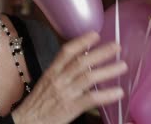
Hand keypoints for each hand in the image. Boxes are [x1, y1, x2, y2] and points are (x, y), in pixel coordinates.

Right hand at [12, 32, 126, 123]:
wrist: (28, 121)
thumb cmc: (38, 104)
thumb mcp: (47, 83)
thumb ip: (62, 74)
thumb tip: (81, 65)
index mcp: (52, 72)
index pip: (66, 51)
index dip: (81, 42)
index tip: (95, 35)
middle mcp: (58, 79)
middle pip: (81, 62)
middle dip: (100, 53)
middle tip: (116, 46)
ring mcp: (65, 93)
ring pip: (88, 77)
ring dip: (107, 70)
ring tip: (122, 66)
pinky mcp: (70, 108)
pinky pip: (91, 99)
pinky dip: (106, 94)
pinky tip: (119, 92)